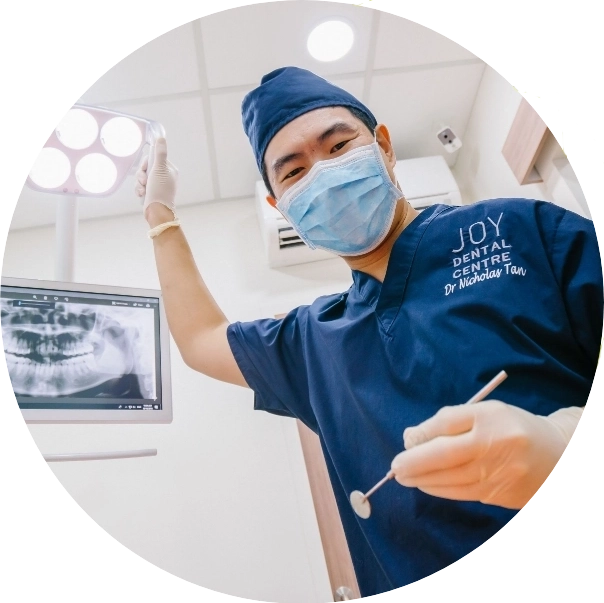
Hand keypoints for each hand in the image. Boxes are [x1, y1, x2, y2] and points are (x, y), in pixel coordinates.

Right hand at [134, 137, 178, 220]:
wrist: (157, 212)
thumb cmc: (160, 190)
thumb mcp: (159, 169)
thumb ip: (160, 153)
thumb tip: (161, 138)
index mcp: (169, 170)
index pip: (154, 158)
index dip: (146, 163)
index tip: (144, 169)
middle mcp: (164, 176)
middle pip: (146, 168)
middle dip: (141, 175)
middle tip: (144, 182)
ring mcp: (157, 185)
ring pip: (142, 177)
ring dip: (139, 183)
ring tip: (143, 190)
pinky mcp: (151, 192)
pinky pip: (140, 186)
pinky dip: (139, 190)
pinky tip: (142, 194)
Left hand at [390, 401, 582, 508]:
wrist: (559, 456)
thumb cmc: (512, 428)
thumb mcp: (485, 413)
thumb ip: (448, 421)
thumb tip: (411, 437)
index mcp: (491, 417)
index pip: (449, 422)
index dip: (423, 433)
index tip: (406, 440)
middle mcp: (495, 444)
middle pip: (445, 455)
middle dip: (415, 463)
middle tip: (395, 468)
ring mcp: (499, 473)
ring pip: (451, 479)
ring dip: (423, 480)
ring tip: (404, 477)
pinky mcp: (501, 494)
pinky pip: (463, 493)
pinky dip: (440, 490)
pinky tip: (427, 485)